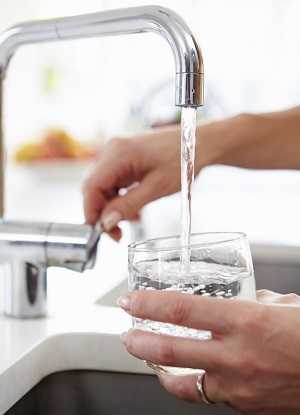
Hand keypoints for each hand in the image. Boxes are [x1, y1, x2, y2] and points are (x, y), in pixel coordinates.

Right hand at [83, 128, 181, 239]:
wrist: (199, 143)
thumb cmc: (183, 159)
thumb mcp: (156, 188)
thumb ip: (128, 205)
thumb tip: (106, 222)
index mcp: (118, 153)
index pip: (91, 186)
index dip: (92, 212)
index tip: (100, 232)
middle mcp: (113, 150)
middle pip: (94, 187)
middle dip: (103, 212)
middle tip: (118, 233)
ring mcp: (118, 153)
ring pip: (103, 187)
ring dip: (113, 206)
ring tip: (132, 219)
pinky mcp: (125, 158)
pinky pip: (114, 182)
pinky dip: (120, 197)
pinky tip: (134, 207)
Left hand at [119, 290, 299, 414]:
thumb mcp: (284, 305)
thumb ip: (254, 302)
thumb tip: (240, 300)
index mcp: (246, 321)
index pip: (182, 310)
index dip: (149, 304)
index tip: (131, 300)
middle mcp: (238, 356)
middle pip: (170, 351)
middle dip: (138, 342)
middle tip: (125, 333)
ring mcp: (240, 386)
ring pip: (183, 384)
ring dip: (158, 369)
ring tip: (146, 357)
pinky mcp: (245, 405)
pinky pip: (208, 395)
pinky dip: (192, 384)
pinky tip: (186, 375)